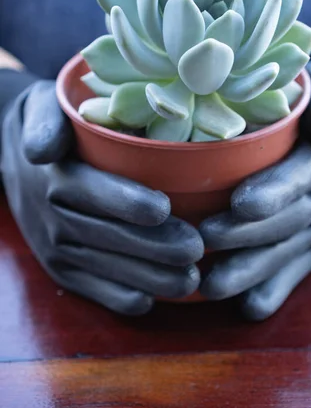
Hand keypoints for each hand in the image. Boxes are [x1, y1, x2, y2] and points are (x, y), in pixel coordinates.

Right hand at [1, 81, 202, 314]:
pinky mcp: (62, 269)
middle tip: (196, 248)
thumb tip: (43, 152)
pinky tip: (154, 297)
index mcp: (58, 178)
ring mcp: (57, 248)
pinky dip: (123, 298)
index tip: (165, 207)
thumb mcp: (43, 109)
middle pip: (110, 236)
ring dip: (150, 278)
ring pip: (108, 269)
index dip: (129, 202)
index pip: (96, 192)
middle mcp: (55, 218)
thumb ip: (46, 124)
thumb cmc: (52, 126)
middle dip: (155, 247)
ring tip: (190, 280)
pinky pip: (93, 290)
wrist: (15, 158)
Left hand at [199, 60, 310, 319]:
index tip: (239, 203)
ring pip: (286, 252)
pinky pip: (296, 270)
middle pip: (287, 220)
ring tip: (211, 285)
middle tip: (205, 240)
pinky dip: (274, 290)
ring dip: (251, 271)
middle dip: (247, 234)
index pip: (298, 176)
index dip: (273, 192)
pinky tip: (247, 307)